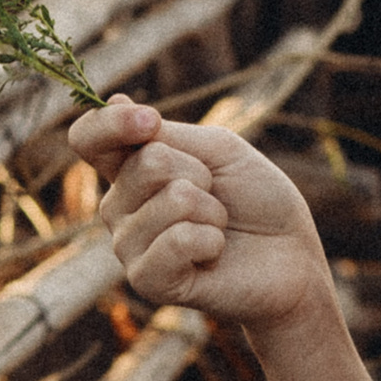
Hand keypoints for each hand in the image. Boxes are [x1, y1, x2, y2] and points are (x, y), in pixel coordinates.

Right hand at [68, 96, 333, 333]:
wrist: (292, 257)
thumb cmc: (255, 200)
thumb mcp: (217, 151)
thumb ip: (165, 134)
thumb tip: (116, 99)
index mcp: (129, 169)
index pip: (88, 138)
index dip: (110, 123)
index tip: (149, 120)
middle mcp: (119, 207)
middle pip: (145, 163)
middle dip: (199, 173)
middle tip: (216, 197)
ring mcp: (129, 246)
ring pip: (172, 200)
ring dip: (212, 210)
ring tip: (217, 229)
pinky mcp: (148, 281)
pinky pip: (176, 242)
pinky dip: (211, 240)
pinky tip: (214, 254)